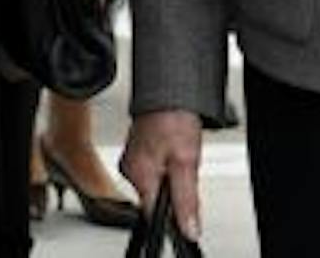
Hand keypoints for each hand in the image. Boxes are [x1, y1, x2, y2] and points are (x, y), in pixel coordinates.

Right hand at [121, 108, 204, 243]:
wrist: (168, 92)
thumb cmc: (173, 119)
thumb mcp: (187, 162)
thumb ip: (186, 199)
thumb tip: (189, 228)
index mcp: (139, 175)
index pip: (154, 214)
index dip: (174, 217)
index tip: (187, 209)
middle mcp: (130, 170)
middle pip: (156, 200)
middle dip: (175, 194)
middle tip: (186, 170)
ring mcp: (133, 161)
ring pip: (157, 186)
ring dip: (173, 180)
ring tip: (181, 156)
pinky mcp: (139, 154)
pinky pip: (155, 172)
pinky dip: (168, 168)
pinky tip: (175, 153)